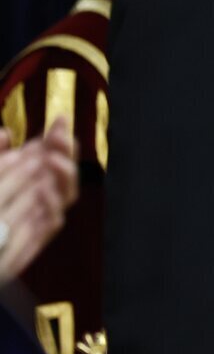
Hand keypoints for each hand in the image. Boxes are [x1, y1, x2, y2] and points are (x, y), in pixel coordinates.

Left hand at [0, 120, 78, 284]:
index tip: (59, 120)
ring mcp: (46, 211)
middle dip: (66, 151)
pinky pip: (55, 219)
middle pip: (66, 169)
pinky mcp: (42, 233)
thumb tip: (6, 132)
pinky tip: (44, 191)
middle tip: (59, 138)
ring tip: (53, 160)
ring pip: (67, 192)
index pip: (55, 151)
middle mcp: (46, 190)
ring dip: (64, 174)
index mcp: (36, 172)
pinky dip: (52, 204)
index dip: (60, 135)